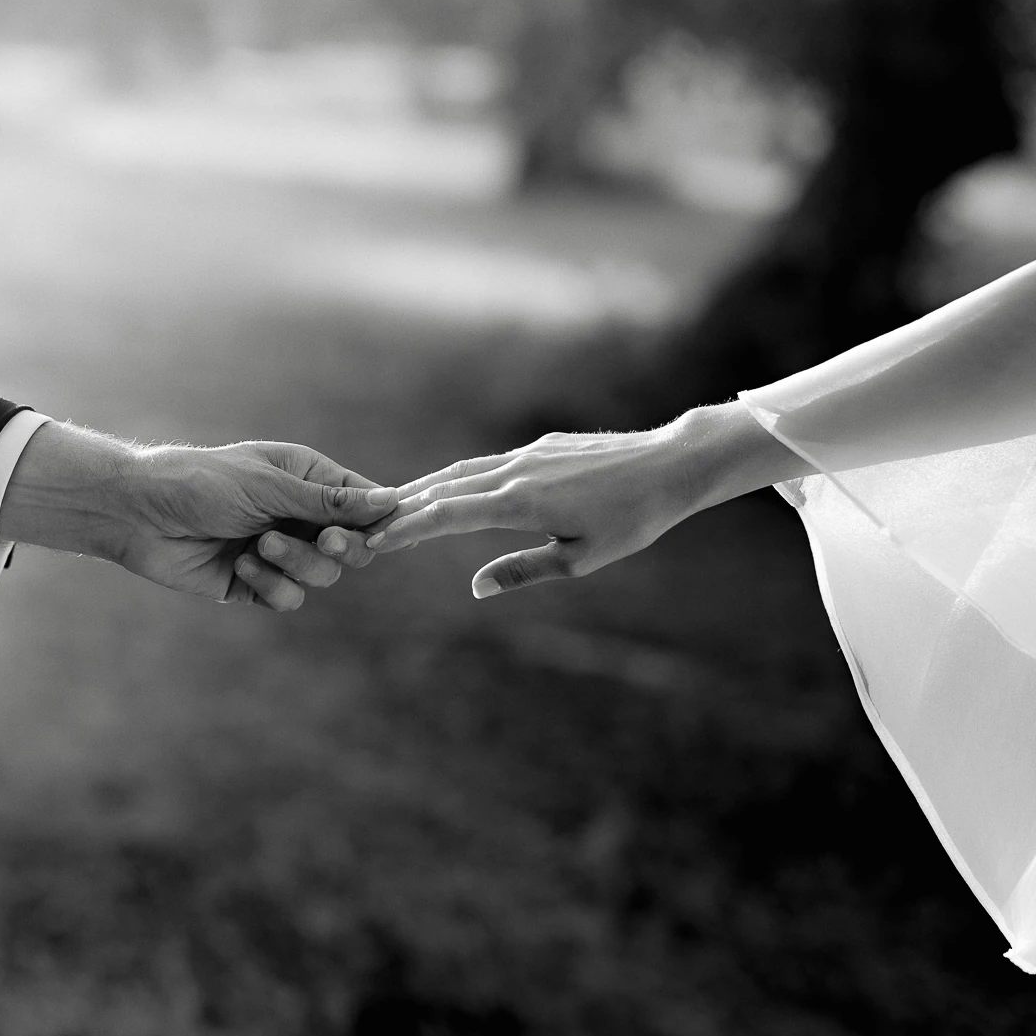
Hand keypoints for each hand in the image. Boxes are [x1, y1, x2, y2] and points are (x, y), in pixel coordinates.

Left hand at [0, 421, 391, 609]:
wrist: (138, 514)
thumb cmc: (201, 482)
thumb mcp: (269, 486)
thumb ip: (329, 502)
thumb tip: (391, 502)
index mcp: (308, 479)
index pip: (364, 504)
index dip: (378, 522)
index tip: (376, 533)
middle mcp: (299, 516)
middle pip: (353, 548)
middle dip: (339, 548)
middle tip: (325, 541)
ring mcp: (279, 551)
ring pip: (322, 576)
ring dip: (296, 564)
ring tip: (260, 546)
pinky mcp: (256, 584)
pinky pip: (288, 598)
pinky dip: (270, 585)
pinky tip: (240, 565)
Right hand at [365, 403, 811, 597]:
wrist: (671, 463)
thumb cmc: (633, 519)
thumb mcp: (581, 557)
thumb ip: (523, 571)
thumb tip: (475, 588)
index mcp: (521, 502)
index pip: (447, 515)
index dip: (407, 530)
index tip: (374, 543)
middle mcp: (515, 471)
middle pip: (443, 488)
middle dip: (402, 508)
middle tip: (365, 527)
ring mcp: (527, 454)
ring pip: (462, 472)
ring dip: (424, 490)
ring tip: (393, 507)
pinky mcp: (541, 447)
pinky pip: (486, 464)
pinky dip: (456, 478)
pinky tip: (447, 489)